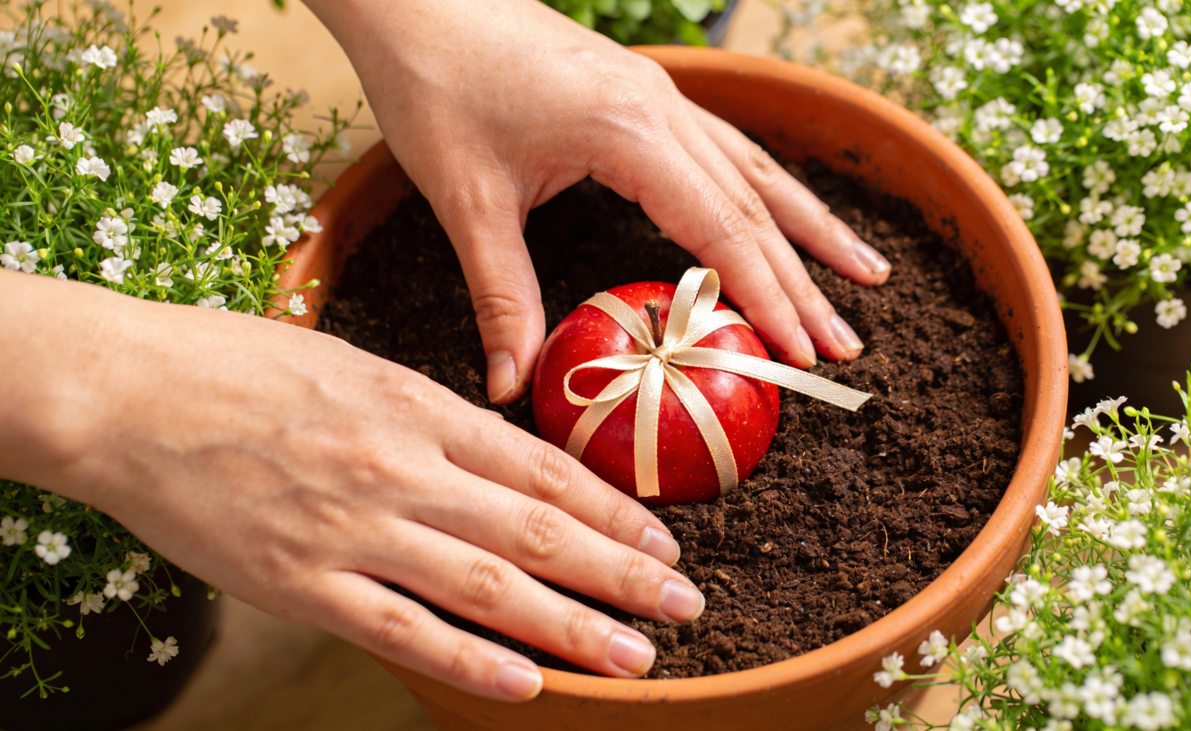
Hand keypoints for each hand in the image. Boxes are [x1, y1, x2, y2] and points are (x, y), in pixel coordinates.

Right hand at [0, 271, 703, 700]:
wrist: (131, 392)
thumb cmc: (242, 369)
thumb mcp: (357, 368)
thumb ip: (432, 419)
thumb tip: (504, 460)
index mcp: (417, 408)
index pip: (541, 469)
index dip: (612, 510)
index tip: (663, 538)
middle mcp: (401, 470)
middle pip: (536, 532)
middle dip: (622, 571)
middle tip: (685, 602)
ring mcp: (352, 529)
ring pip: (486, 587)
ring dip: (573, 624)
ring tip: (636, 652)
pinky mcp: (299, 582)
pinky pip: (399, 630)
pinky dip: (468, 662)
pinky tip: (528, 685)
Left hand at [302, 0, 891, 403]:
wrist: (417, 0)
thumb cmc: (436, 87)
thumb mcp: (465, 201)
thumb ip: (501, 296)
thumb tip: (512, 386)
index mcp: (629, 133)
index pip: (722, 228)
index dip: (767, 297)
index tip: (801, 355)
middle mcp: (662, 110)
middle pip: (755, 206)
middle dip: (806, 280)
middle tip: (848, 347)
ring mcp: (660, 96)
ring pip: (755, 172)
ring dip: (809, 229)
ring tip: (866, 275)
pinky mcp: (645, 93)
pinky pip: (727, 149)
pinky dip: (768, 192)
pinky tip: (788, 216)